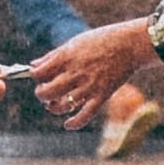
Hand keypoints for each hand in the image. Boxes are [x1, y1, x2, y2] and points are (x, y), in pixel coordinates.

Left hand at [31, 19, 156, 129]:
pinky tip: (67, 124)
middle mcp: (76, 72)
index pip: (38, 73)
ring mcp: (89, 86)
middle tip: (44, 91)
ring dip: (53, 107)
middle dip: (41, 94)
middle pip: (47, 92)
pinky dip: (74, 123)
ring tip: (53, 104)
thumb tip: (33, 65)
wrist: (130, 44)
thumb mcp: (74, 43)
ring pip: (62, 105)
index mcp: (66, 57)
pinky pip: (85, 115)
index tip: (38, 77)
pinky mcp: (102, 96)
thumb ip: (53, 56)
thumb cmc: (101, 40)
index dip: (34, 77)